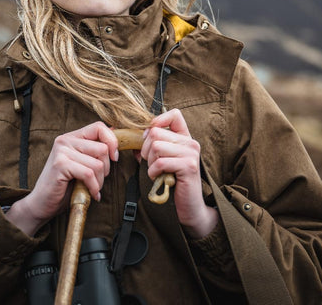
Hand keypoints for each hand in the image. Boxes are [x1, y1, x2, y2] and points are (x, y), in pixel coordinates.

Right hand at [5, 122, 118, 235]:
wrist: (42, 203)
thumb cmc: (64, 185)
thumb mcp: (82, 163)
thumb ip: (94, 148)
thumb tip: (114, 131)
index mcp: (72, 137)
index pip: (99, 127)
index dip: (112, 141)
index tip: (114, 158)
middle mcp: (65, 140)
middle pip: (102, 148)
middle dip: (106, 169)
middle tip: (97, 180)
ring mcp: (62, 152)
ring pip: (97, 164)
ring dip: (99, 181)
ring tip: (92, 188)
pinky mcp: (60, 165)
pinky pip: (88, 174)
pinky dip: (94, 187)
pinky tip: (91, 193)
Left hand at [140, 109, 217, 238]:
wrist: (189, 207)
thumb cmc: (172, 182)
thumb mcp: (159, 159)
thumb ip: (149, 147)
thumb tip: (130, 137)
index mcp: (185, 137)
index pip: (174, 114)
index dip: (157, 121)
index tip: (148, 138)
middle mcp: (190, 142)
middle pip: (156, 132)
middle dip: (145, 149)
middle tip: (151, 163)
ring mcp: (191, 153)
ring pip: (156, 146)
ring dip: (149, 162)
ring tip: (156, 171)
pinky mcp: (188, 166)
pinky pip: (160, 162)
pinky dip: (153, 171)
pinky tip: (158, 178)